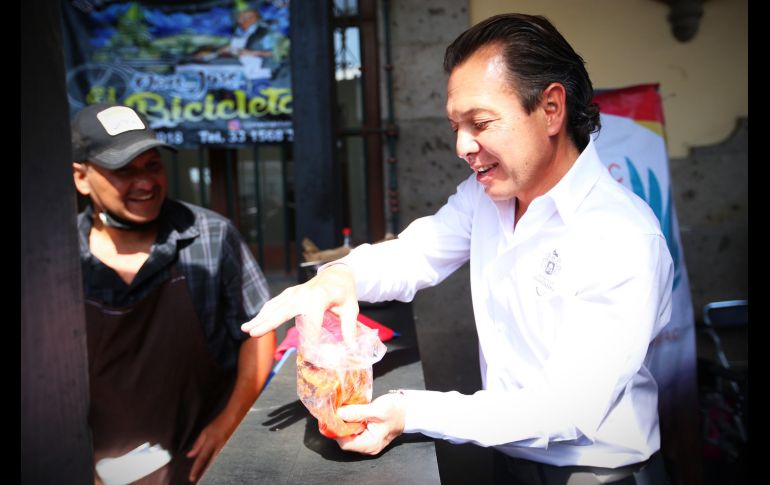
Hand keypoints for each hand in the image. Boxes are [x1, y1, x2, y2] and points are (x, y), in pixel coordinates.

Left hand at [185, 418, 231, 481]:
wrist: (233, 418)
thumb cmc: (218, 423)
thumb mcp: (205, 432)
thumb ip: (198, 444)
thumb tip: (190, 455)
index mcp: (211, 443)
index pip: (201, 459)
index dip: (196, 469)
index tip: (191, 478)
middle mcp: (219, 448)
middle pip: (210, 465)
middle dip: (203, 473)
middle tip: (197, 480)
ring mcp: (226, 449)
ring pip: (216, 464)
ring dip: (210, 471)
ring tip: (204, 477)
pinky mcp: (229, 450)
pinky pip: (221, 460)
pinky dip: (216, 465)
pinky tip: (213, 469)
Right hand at [241, 264, 358, 345]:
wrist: (338, 274)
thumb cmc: (344, 293)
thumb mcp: (351, 308)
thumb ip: (349, 328)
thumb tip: (352, 349)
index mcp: (320, 298)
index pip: (312, 321)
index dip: (311, 337)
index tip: (310, 353)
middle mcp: (303, 294)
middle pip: (283, 311)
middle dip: (267, 323)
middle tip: (252, 334)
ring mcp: (294, 292)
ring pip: (274, 306)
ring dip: (260, 317)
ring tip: (245, 329)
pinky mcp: (290, 293)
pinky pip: (274, 303)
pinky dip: (264, 312)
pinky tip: (254, 321)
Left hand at [335, 392, 405, 454]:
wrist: (408, 410)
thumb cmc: (396, 411)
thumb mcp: (376, 409)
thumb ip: (356, 412)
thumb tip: (338, 413)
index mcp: (370, 444)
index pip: (345, 443)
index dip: (336, 430)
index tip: (332, 416)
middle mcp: (367, 446)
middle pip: (344, 439)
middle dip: (338, 425)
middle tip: (334, 410)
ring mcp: (366, 440)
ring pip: (347, 434)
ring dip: (343, 422)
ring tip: (340, 409)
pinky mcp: (366, 434)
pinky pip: (353, 430)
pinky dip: (348, 421)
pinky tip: (347, 411)